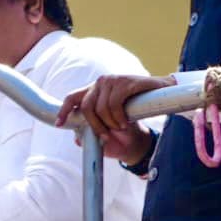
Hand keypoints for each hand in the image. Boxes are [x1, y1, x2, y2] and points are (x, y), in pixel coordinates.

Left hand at [57, 74, 174, 157]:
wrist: (161, 104)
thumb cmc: (133, 118)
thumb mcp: (111, 126)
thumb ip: (93, 132)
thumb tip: (76, 139)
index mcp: (93, 91)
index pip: (72, 98)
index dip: (63, 111)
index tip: (59, 125)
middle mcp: (100, 83)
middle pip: (86, 107)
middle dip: (94, 126)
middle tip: (105, 136)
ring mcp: (113, 81)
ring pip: (101, 108)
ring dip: (110, 124)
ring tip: (120, 128)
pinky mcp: (126, 82)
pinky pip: (115, 104)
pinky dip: (118, 118)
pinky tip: (125, 123)